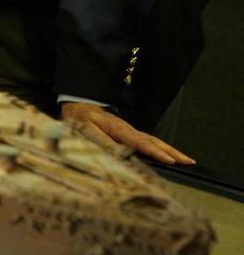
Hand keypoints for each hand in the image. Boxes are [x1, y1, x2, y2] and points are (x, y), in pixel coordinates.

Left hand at [60, 102, 194, 164]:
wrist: (78, 105)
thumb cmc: (79, 119)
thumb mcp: (85, 130)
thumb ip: (102, 141)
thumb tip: (120, 153)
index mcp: (118, 129)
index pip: (140, 142)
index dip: (155, 153)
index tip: (170, 161)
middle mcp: (128, 130)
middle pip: (154, 141)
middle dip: (172, 152)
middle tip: (189, 162)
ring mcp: (129, 131)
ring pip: (153, 141)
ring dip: (170, 150)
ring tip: (186, 160)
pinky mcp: (128, 133)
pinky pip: (147, 142)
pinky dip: (160, 148)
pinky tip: (167, 155)